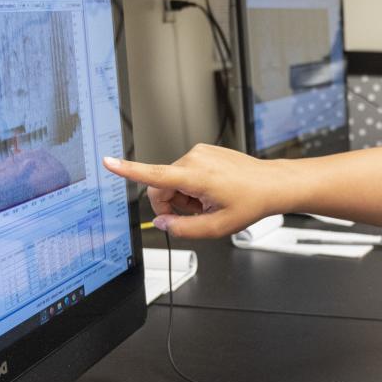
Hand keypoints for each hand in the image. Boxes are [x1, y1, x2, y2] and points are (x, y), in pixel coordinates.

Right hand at [102, 145, 285, 238]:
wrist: (272, 184)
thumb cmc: (251, 202)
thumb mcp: (216, 227)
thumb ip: (184, 229)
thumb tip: (162, 223)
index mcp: (196, 176)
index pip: (154, 175)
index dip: (128, 171)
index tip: (109, 162)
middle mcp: (194, 158)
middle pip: (161, 186)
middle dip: (172, 204)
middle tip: (196, 214)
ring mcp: (199, 153)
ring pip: (173, 181)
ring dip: (184, 196)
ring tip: (208, 202)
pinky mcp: (203, 152)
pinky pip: (185, 172)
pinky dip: (192, 186)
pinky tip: (212, 191)